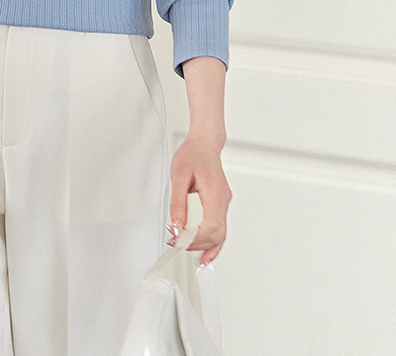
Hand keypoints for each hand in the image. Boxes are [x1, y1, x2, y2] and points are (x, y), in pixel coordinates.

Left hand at [167, 133, 231, 265]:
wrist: (205, 142)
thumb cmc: (193, 154)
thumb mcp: (178, 175)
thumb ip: (178, 203)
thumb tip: (176, 226)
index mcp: (215, 192)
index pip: (211, 226)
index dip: (196, 238)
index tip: (179, 241)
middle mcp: (223, 200)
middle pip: (217, 233)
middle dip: (198, 245)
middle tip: (178, 246)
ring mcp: (224, 202)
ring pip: (221, 234)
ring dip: (207, 246)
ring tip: (193, 256)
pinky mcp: (220, 203)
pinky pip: (220, 227)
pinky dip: (213, 241)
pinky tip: (205, 250)